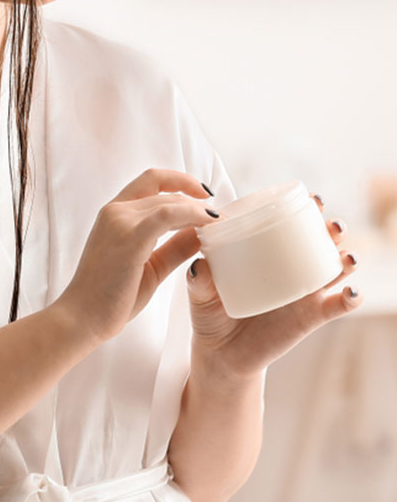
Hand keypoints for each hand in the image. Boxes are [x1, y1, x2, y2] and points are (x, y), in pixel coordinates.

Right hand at [54, 168, 219, 343]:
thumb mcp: (150, 266)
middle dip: (195, 198)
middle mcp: (115, 211)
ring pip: (168, 200)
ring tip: (218, 222)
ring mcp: (120, 222)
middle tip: (220, 215)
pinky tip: (208, 224)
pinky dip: (191, 215)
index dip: (180, 181)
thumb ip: (174, 247)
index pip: (151, 181)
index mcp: (114, 213)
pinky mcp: (130, 238)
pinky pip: (167, 215)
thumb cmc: (111, 297)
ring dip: (197, 207)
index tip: (203, 193)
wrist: (82, 318)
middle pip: (164, 191)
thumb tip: (202, 233)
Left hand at [186, 192, 362, 378]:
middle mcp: (289, 268)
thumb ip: (199, 279)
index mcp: (266, 253)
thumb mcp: (199, 292)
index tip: (310, 198)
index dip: (304, 208)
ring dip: (346, 258)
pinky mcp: (309, 318)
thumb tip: (200, 265)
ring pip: (334, 269)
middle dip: (332, 228)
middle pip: (319, 241)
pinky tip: (351, 292)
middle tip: (331, 224)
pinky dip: (350, 298)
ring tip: (345, 256)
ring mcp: (302, 292)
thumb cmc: (210, 313)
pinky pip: (336, 306)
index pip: (288, 224)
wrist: (220, 353)